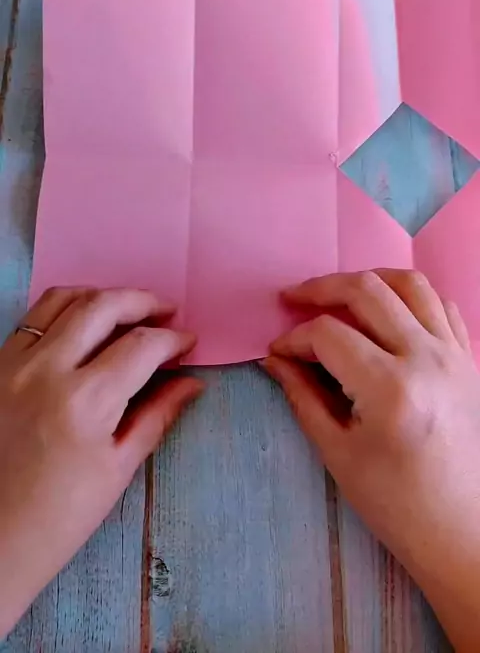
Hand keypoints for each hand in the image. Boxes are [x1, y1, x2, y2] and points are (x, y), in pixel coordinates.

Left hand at [0, 287, 202, 636]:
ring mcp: (14, 363)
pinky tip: (84, 324)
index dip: (172, 339)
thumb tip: (192, 382)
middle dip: (144, 302)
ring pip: (64, 299)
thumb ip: (157, 415)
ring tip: (127, 311)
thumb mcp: (118, 469)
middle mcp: (46, 370)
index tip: (188, 343)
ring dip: (103, 296)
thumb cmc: (59, 516)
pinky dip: (65, 308)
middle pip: (103, 306)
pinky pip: (33, 317)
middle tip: (166, 313)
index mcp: (85, 402)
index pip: (141, 345)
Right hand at [264, 270, 479, 652]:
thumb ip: (303, 397)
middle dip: (320, 289)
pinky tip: (389, 311)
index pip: (328, 335)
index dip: (294, 338)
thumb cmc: (396, 504)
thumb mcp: (338, 453)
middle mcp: (426, 358)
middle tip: (292, 298)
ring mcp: (454, 354)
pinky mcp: (469, 360)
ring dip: (368, 280)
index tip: (277, 352)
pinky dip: (411, 296)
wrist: (463, 531)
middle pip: (367, 292)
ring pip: (410, 284)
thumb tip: (275, 360)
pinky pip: (442, 305)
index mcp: (389, 388)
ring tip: (340, 293)